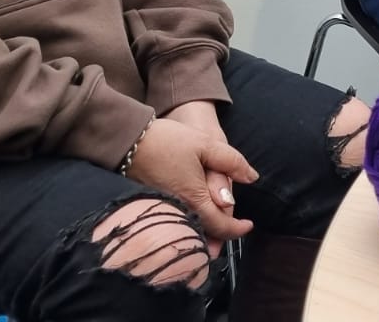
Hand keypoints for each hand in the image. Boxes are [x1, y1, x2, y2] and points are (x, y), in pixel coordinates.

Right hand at [126, 119, 256, 249]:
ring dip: (202, 235)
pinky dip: (186, 226)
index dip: (237, 230)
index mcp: (195, 198)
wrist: (126, 140)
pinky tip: (190, 221)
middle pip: (203, 233)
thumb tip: (252, 177)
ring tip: (214, 236)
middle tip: (232, 234)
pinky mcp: (151, 206)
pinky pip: (174, 223)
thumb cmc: (167, 141)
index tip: (248, 226)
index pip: (220, 226)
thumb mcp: (206, 145)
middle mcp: (178, 210)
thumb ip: (232, 162)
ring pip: (188, 230)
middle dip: (219, 238)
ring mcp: (162, 210)